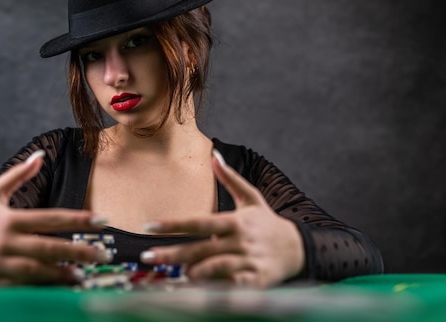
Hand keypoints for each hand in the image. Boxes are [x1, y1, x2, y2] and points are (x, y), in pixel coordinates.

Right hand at [0, 151, 110, 286]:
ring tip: (83, 276)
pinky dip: (39, 290)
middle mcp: (5, 241)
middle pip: (50, 247)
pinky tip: (58, 291)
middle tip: (105, 255)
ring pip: (37, 271)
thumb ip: (18, 176)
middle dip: (80, 251)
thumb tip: (40, 155)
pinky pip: (20, 289)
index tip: (103, 221)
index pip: (52, 218)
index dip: (79, 219)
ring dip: (62, 274)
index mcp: (10, 219)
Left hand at [140, 149, 304, 287]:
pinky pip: (230, 286)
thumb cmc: (268, 223)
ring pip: (213, 269)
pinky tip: (199, 289)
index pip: (198, 222)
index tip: (149, 226)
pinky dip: (214, 288)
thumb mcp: (252, 198)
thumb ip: (231, 178)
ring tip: (178, 274)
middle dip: (171, 254)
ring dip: (192, 272)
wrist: (299, 249)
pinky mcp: (255, 281)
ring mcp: (247, 262)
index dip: (173, 224)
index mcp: (235, 222)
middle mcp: (239, 242)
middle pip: (199, 249)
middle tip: (147, 257)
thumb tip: (213, 155)